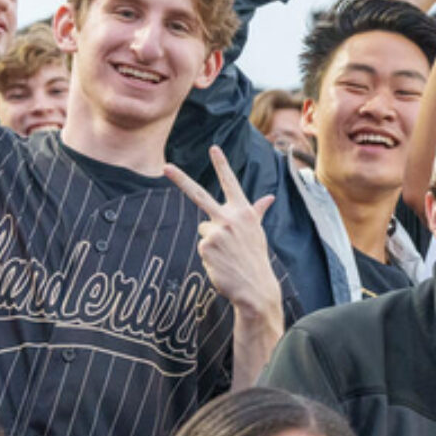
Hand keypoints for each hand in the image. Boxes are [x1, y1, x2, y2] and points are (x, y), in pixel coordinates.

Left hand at [164, 146, 283, 322]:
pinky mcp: (206, 245)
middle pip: (199, 195)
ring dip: (212, 241)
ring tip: (228, 255)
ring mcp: (217, 231)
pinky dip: (209, 255)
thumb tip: (269, 197)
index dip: (222, 165)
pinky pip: (202, 245)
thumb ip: (257, 211)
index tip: (213, 148)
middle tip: (165, 167)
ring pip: (204, 229)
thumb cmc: (256, 258)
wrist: (255, 287)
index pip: (231, 184)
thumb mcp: (258, 231)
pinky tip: (222, 263)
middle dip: (180, 179)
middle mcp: (230, 218)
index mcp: (244, 212)